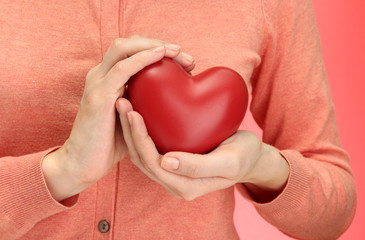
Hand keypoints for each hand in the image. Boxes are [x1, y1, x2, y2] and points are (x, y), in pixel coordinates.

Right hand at [42, 36, 195, 200]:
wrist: (83, 165)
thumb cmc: (111, 144)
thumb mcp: (132, 118)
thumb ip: (145, 103)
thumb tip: (175, 99)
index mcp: (108, 78)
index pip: (132, 50)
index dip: (157, 49)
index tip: (185, 61)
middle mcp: (100, 75)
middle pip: (129, 43)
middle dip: (158, 43)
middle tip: (185, 55)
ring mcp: (97, 83)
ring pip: (124, 48)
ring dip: (153, 46)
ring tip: (177, 52)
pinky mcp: (99, 96)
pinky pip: (122, 68)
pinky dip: (142, 58)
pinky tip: (160, 55)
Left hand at [117, 98, 288, 200]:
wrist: (250, 156)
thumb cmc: (244, 157)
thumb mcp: (230, 162)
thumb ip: (200, 166)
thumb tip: (167, 162)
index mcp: (185, 186)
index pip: (153, 164)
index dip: (140, 140)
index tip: (134, 112)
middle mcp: (174, 181)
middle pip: (142, 158)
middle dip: (129, 131)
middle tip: (122, 102)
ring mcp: (172, 172)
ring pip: (142, 152)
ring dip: (131, 129)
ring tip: (124, 102)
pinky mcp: (172, 160)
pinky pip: (151, 146)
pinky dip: (141, 129)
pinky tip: (138, 108)